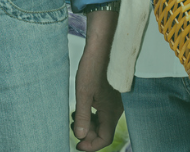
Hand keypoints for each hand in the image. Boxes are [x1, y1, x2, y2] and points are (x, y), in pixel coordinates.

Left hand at [73, 11, 123, 150]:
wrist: (102, 47)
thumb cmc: (92, 68)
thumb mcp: (83, 93)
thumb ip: (82, 116)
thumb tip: (79, 136)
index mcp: (111, 112)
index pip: (105, 138)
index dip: (91, 145)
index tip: (77, 145)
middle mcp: (117, 109)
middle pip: (104, 130)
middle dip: (88, 132)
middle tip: (72, 125)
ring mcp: (116, 101)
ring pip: (103, 121)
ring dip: (89, 122)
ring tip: (74, 115)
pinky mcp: (112, 94)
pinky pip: (103, 111)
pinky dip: (92, 113)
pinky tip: (82, 106)